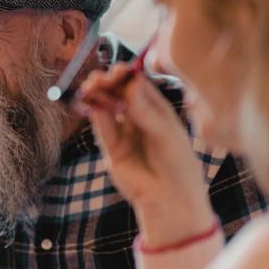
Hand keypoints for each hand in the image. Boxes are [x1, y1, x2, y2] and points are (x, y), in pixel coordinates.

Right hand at [78, 65, 214, 246]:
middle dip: (108, 83)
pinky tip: (91, 105)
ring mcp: (125, 132)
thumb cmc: (178, 165)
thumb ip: (146, 111)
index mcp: (158, 110)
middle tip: (98, 78)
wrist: (170, 200)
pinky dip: (95, 115)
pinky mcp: (112, 148)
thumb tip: (131, 84)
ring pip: (107, 107)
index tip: (118, 68)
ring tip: (90, 88)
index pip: (139, 85)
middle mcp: (139, 118)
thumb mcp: (167, 134)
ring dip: (98, 96)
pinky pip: (102, 127)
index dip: (127, 75)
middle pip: (119, 93)